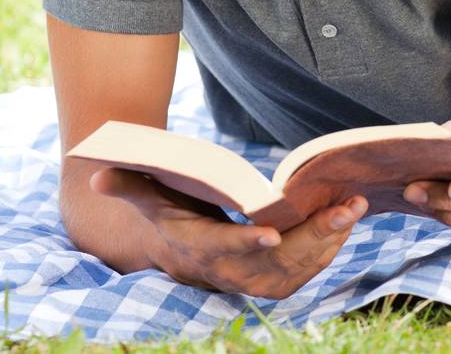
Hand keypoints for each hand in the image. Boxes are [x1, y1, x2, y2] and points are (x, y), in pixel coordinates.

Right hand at [91, 167, 365, 298]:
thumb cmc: (163, 206)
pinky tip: (347, 220)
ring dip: (329, 243)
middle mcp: (225, 271)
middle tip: (347, 207)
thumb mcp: (144, 192)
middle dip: (313, 239)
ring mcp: (250, 278)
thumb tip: (96, 172)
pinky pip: (304, 271)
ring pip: (295, 272)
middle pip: (273, 265)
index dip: (243, 244)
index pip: (220, 251)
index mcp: (194, 248)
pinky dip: (328, 248)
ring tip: (355, 207)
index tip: (271, 231)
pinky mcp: (271, 276)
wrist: (174, 242)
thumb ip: (126, 182)